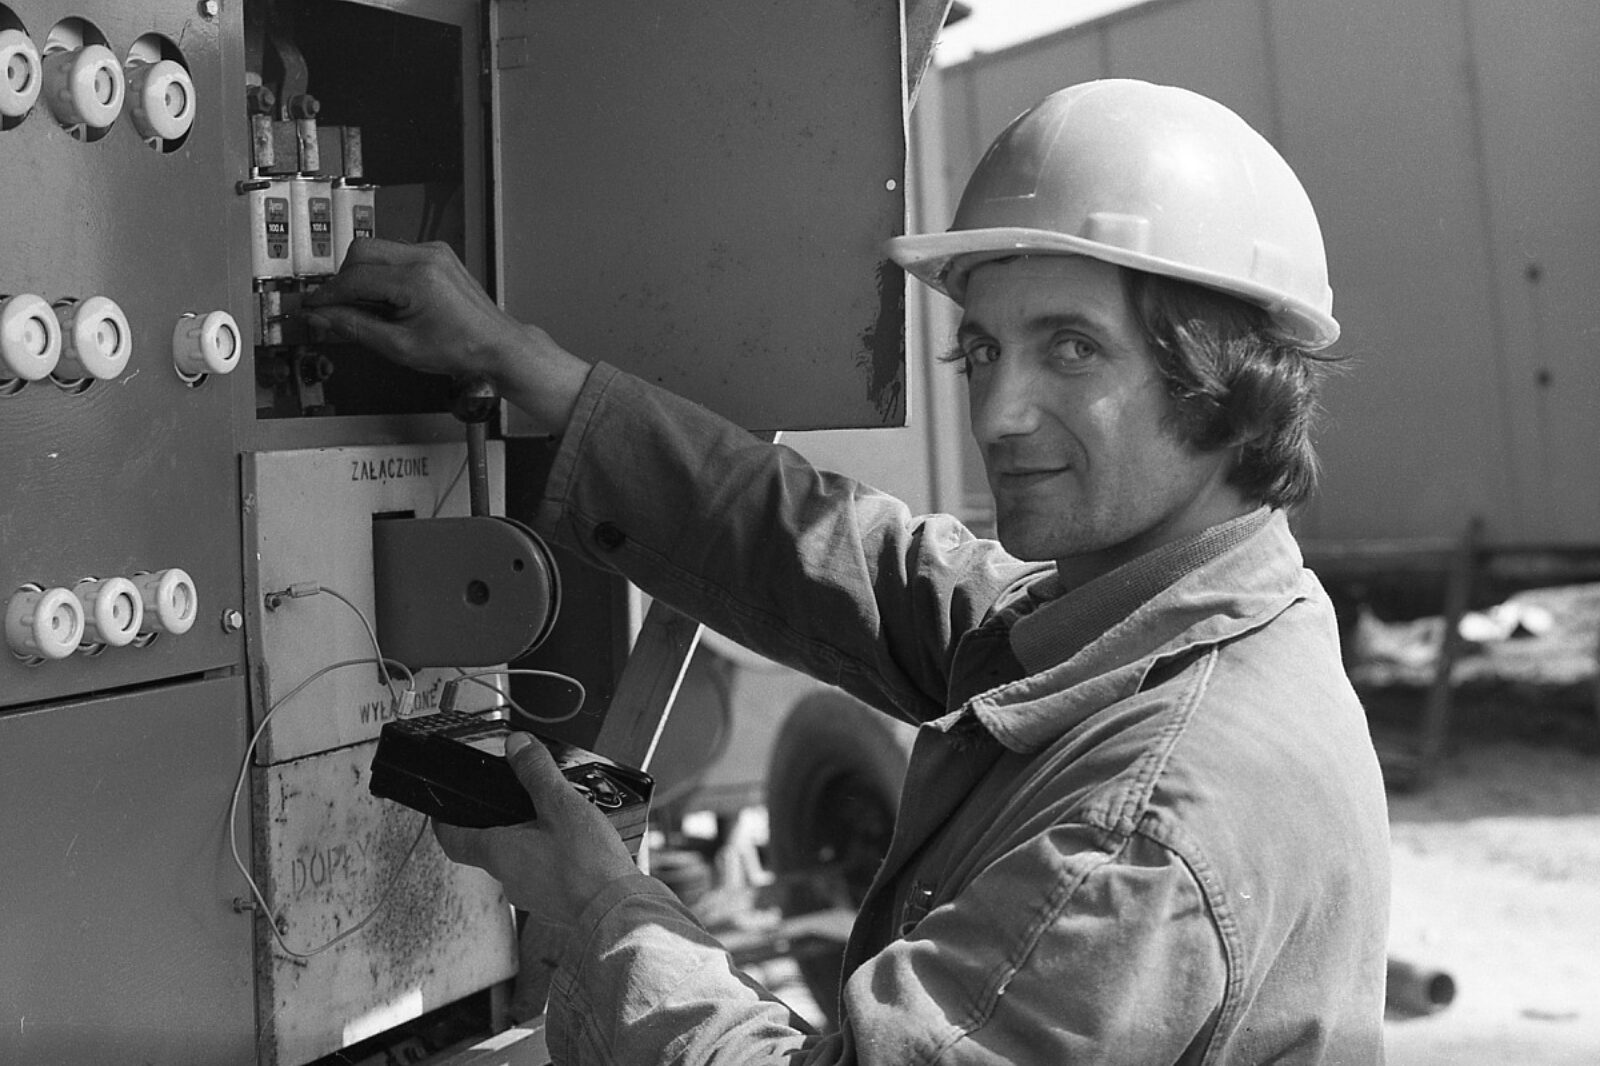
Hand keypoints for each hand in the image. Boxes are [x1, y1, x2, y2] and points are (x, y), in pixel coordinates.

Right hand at [303, 239, 590, 434]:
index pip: (355, 278)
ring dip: (361, 275)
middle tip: (336, 308)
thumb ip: (354, 328)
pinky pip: (395, 254)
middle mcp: (426, 256)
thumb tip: (321, 317)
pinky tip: (387, 300)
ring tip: (365, 308)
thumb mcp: (399, 346)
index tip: (311, 308)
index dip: (328, 295)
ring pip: (376, 250)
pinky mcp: (437, 253)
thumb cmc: (458, 350)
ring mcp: (434, 251)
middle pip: (361, 252)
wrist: (496, 345)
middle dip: (343, 280)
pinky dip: (382, 273)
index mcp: (417, 278)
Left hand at [433, 733, 640, 940]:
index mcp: (499, 853)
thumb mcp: (561, 804)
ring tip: (553, 817)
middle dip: (496, 822)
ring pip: (517, 859)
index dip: (444, 821)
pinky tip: (574, 843)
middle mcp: (508, 877)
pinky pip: (542, 873)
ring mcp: (531, 893)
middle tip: (509, 800)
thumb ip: (536, 772)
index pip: (453, 839)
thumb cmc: (587, 864)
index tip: (442, 809)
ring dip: (527, 838)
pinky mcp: (555, 900)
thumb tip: (517, 745)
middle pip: (486, 846)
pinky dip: (549, 855)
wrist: (618, 910)